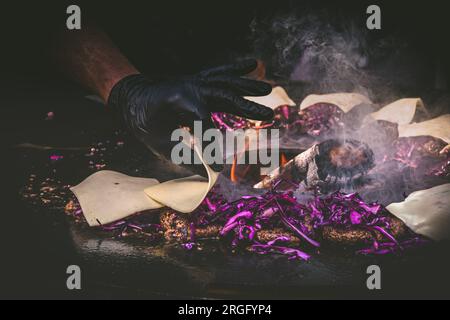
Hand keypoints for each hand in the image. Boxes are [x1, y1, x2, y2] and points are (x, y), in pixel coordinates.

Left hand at [108, 59, 273, 159]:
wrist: (132, 98)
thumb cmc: (144, 122)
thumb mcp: (160, 144)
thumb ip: (185, 158)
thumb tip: (208, 175)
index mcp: (178, 102)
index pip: (203, 125)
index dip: (212, 147)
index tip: (218, 168)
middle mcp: (190, 87)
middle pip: (224, 97)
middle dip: (247, 107)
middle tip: (269, 115)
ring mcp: (195, 81)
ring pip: (225, 82)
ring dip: (247, 86)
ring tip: (267, 88)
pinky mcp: (197, 80)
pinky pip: (219, 73)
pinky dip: (235, 69)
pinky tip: (251, 64)